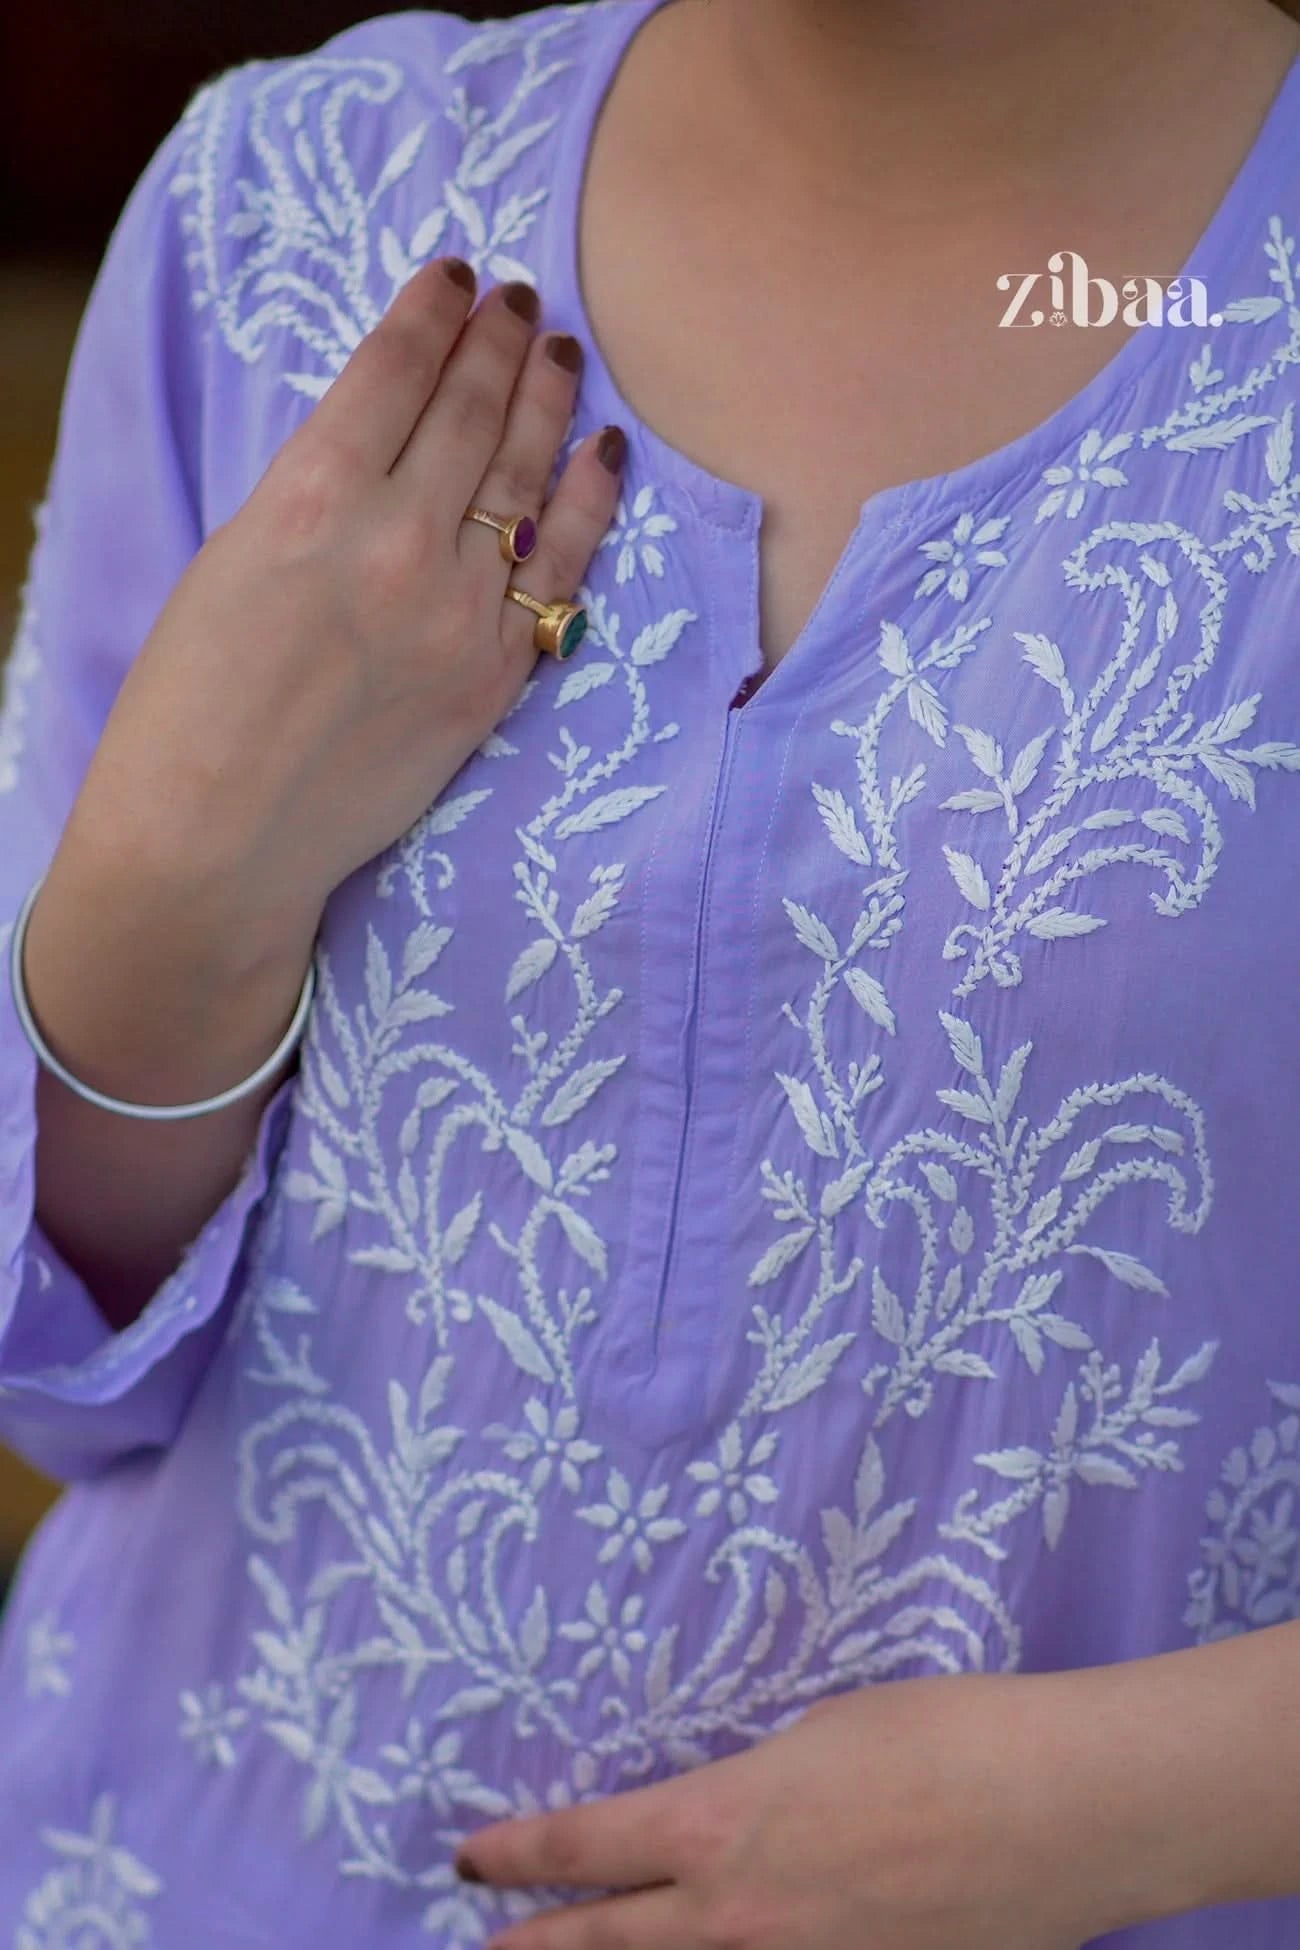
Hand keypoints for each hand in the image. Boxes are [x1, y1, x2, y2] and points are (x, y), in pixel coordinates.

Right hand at [68, 255, 622, 950]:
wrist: (222, 838)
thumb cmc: (194, 703)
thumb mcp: (234, 559)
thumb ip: (317, 494)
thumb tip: (391, 444)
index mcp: (309, 498)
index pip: (395, 370)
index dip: (435, 310)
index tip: (459, 275)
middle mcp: (397, 543)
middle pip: (472, 410)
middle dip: (502, 340)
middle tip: (525, 298)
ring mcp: (459, 612)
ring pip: (527, 476)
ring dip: (549, 398)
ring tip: (563, 349)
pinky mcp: (496, 676)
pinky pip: (566, 568)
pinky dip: (592, 500)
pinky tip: (605, 449)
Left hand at [453, 1670, 1142, 1949]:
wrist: (1060, 1809)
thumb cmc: (939, 1736)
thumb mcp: (820, 1737)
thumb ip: (755, 1790)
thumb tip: (731, 1820)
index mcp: (717, 1825)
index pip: (584, 1847)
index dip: (519, 1854)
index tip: (471, 1857)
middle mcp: (736, 1919)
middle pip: (603, 1946)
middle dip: (538, 1946)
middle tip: (487, 1945)